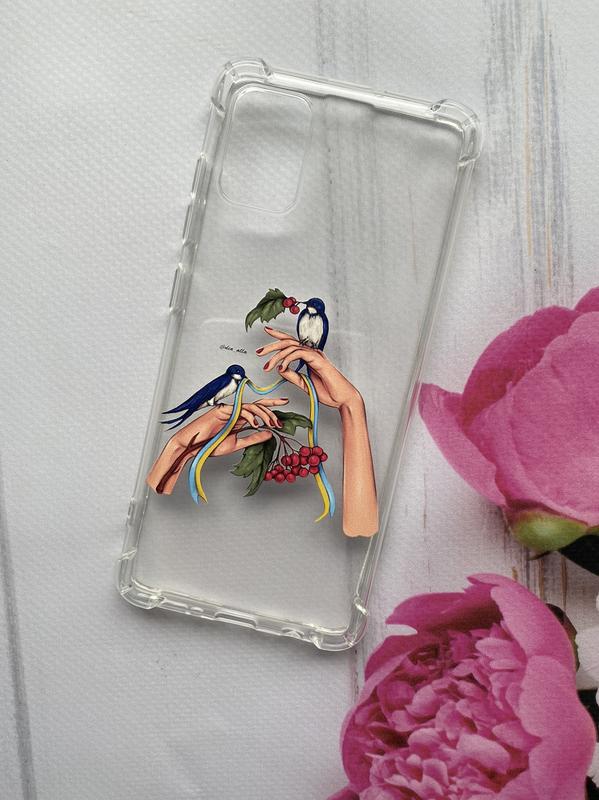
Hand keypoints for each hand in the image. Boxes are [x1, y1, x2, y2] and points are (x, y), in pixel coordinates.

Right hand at [147, 398, 287, 493]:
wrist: (193, 447)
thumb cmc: (210, 445)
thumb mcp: (237, 444)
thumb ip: (253, 439)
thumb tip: (269, 434)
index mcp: (239, 419)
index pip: (258, 409)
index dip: (271, 406)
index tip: (284, 404)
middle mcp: (235, 412)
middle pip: (257, 405)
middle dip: (271, 410)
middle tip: (279, 422)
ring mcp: (229, 410)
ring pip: (251, 407)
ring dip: (263, 414)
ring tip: (271, 424)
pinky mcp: (222, 410)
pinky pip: (240, 410)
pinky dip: (250, 416)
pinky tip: (256, 424)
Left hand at [257, 327, 361, 409]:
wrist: (342, 399)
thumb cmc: (328, 392)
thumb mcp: (304, 384)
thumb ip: (293, 376)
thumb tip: (280, 369)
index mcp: (309, 357)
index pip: (291, 343)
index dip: (278, 335)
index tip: (267, 331)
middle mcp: (312, 353)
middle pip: (288, 342)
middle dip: (271, 345)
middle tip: (259, 352)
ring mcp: (315, 355)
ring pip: (291, 347)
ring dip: (276, 356)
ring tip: (268, 367)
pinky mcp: (318, 360)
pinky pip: (299, 353)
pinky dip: (287, 359)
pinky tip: (281, 368)